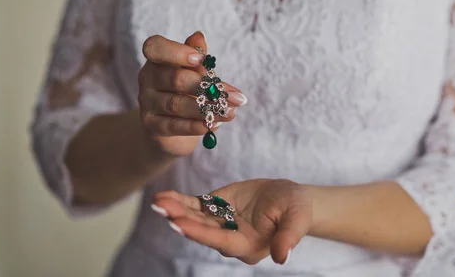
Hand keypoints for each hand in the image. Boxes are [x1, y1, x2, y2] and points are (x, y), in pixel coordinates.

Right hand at [138, 31, 246, 155]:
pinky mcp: (151, 126)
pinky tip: (215, 124)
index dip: (176, 52)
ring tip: (231, 111)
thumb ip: (196, 57)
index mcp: (157, 59)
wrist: (171, 128)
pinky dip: (196, 125)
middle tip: (236, 97)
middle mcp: (147, 78)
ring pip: (177, 104)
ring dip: (208, 109)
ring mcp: (147, 103)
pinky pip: (174, 125)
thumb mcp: (194, 72)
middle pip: (175, 78)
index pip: (154, 47)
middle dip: (208, 87)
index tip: (201, 60)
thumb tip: (198, 36)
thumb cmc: (186, 92)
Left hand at [151, 179, 312, 264]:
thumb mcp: (297, 219)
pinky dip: (180, 201)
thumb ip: (288, 237)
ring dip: (175, 210)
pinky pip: (195, 207)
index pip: (220, 241)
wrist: (290, 198)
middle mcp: (230, 238)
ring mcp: (221, 224)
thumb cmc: (297, 209)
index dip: (200, 233)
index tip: (179, 224)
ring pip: (194, 218)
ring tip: (157, 201)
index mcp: (248, 246)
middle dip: (180, 219)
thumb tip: (282, 257)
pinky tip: (164, 197)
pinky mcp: (217, 209)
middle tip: (161, 208)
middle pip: (202, 230)